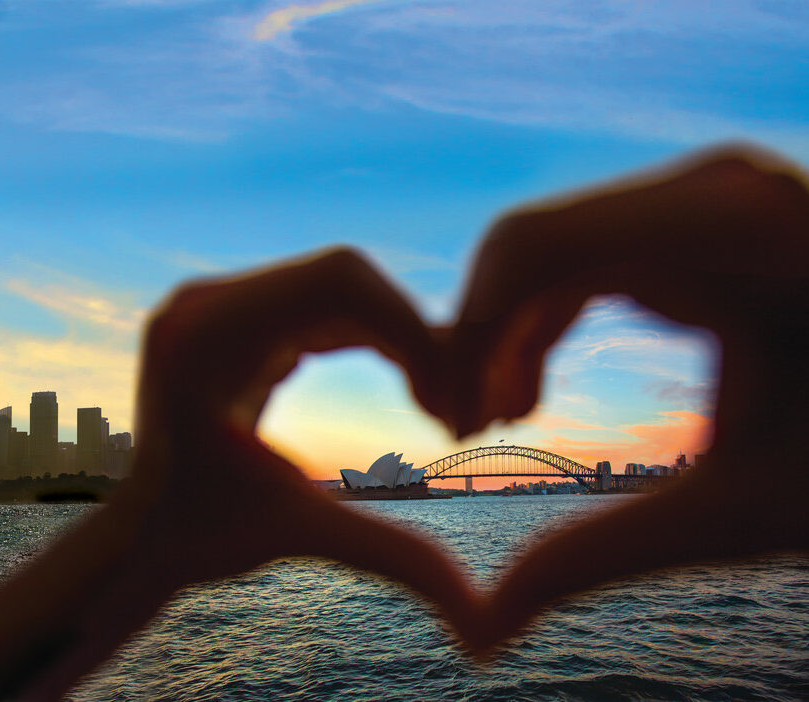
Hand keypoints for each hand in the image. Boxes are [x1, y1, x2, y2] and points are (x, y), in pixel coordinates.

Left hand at [0, 248, 481, 700]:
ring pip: (334, 285)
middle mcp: (203, 300)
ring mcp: (213, 303)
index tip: (447, 403)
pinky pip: (314, 302)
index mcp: (206, 332)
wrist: (137, 538)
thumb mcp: (300, 535)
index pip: (338, 282)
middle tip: (451, 407)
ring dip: (393, 335)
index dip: (411, 331)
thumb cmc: (202, 540)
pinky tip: (400, 380)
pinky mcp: (229, 316)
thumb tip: (483, 627)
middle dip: (410, 334)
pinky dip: (365, 335)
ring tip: (433, 400)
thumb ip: (392, 558)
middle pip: (341, 275)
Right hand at [448, 143, 808, 654]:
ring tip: (496, 420)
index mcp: (739, 226)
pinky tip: (529, 394)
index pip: (540, 246)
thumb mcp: (749, 511)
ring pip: (549, 253)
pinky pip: (583, 260)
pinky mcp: (696, 225)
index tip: (456, 426)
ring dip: (503, 336)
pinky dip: (541, 324)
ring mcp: (706, 200)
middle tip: (464, 434)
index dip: (472, 333)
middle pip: (534, 246)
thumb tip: (483, 631)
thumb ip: (606, 553)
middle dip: (481, 341)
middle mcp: (717, 189)